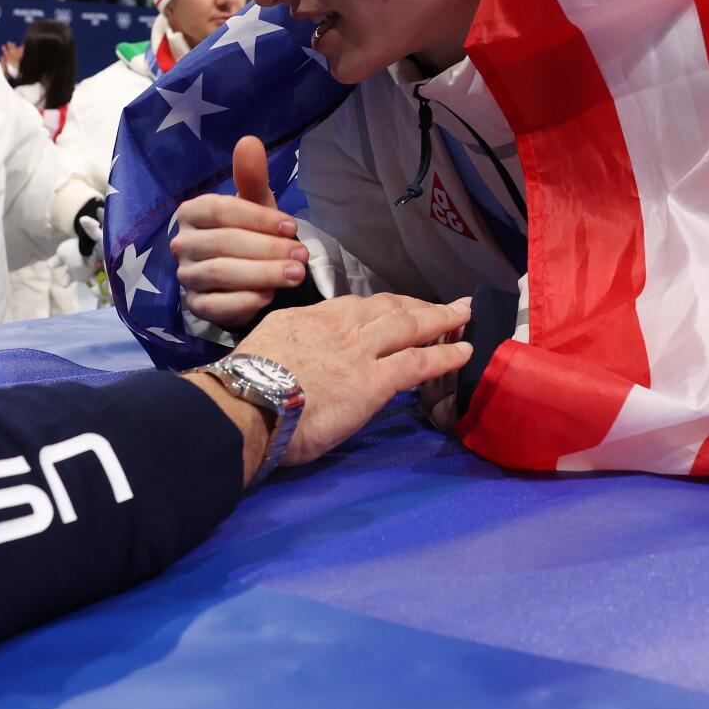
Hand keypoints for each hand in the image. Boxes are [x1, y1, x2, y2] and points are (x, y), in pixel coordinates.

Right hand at [171, 135, 307, 327]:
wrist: (246, 276)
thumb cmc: (250, 232)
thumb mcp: (255, 204)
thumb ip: (251, 177)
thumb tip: (249, 141)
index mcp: (192, 212)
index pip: (221, 211)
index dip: (258, 218)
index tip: (291, 226)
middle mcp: (182, 244)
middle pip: (223, 244)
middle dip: (267, 249)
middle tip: (302, 256)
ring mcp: (187, 276)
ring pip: (221, 274)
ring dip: (262, 274)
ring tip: (295, 275)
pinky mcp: (196, 306)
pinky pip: (216, 306)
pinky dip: (245, 301)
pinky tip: (270, 297)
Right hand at [232, 294, 471, 468]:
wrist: (244, 403)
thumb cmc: (244, 386)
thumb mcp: (266, 348)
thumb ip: (292, 348)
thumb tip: (301, 360)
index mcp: (310, 319)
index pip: (355, 307)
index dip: (382, 308)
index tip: (396, 309)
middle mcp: (339, 326)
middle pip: (388, 307)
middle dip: (419, 304)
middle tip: (445, 305)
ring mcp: (360, 351)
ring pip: (410, 325)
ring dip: (441, 318)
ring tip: (463, 316)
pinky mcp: (374, 380)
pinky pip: (420, 361)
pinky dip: (446, 354)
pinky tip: (465, 352)